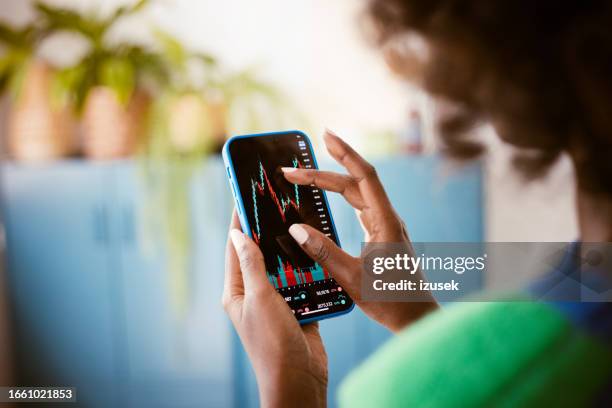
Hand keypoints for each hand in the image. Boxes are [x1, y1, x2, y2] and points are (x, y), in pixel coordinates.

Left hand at [222, 211, 327, 407]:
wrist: (299, 380)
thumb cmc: (273, 344)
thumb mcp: (260, 299)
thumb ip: (252, 266)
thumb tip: (237, 235)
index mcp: (237, 292)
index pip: (236, 250)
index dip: (239, 223)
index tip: (244, 199)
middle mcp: (254, 296)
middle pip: (260, 256)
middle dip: (267, 233)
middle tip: (276, 206)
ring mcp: (276, 303)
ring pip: (283, 268)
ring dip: (291, 251)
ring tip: (298, 224)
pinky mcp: (297, 309)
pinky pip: (302, 283)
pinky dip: (308, 270)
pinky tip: (316, 254)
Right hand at [283, 129, 437, 332]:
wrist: (415, 317)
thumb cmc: (390, 300)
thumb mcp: (351, 278)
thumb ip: (323, 252)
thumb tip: (296, 228)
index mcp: (385, 223)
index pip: (364, 176)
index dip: (345, 153)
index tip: (325, 135)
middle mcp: (387, 218)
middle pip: (355, 183)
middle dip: (324, 171)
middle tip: (293, 168)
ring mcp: (385, 225)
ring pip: (357, 193)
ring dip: (332, 182)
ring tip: (306, 174)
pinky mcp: (382, 234)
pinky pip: (359, 205)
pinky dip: (341, 196)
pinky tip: (329, 194)